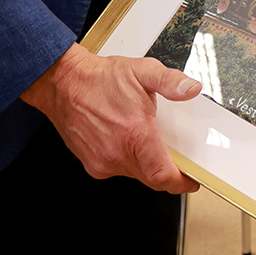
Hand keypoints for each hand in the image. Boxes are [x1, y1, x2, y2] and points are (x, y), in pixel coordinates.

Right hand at [20, 44, 201, 192]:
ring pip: (135, 174)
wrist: (64, 84)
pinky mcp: (92, 164)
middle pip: (151, 178)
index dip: (180, 183)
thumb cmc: (100, 79)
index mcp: (135, 134)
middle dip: (167, 173)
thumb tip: (190, 89)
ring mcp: (102, 161)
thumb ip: (170, 81)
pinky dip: (129, 160)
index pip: (162, 175)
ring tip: (149, 141)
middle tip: (178, 160)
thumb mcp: (143, 71)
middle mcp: (118, 153)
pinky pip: (118, 170)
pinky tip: (128, 142)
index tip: (191, 180)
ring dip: (147, 164)